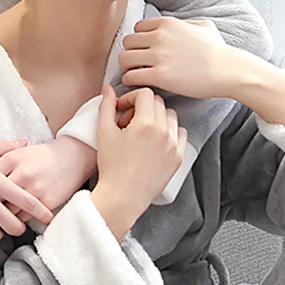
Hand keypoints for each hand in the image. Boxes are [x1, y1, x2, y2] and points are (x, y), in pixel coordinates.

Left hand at [0, 136, 96, 221]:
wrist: (72, 156)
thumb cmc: (41, 156)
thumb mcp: (18, 153)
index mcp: (11, 159)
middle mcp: (20, 174)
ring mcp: (33, 189)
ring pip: (7, 212)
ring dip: (2, 217)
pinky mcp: (45, 202)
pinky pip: (23, 219)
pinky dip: (17, 220)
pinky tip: (14, 218)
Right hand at [91, 85, 186, 240]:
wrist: (123, 196)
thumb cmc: (111, 166)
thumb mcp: (104, 132)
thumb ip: (107, 106)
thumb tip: (108, 88)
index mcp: (145, 123)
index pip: (145, 94)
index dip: (131, 97)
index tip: (122, 108)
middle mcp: (163, 132)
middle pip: (158, 103)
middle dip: (142, 106)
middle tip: (128, 121)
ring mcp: (173, 145)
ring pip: (171, 116)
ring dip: (157, 116)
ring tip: (142, 130)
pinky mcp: (178, 157)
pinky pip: (180, 133)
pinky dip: (170, 131)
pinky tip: (156, 140)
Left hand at [119, 17, 239, 98]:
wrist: (228, 70)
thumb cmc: (219, 51)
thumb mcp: (204, 27)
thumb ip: (186, 23)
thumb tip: (180, 24)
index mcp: (167, 23)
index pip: (137, 28)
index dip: (140, 40)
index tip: (145, 51)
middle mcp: (159, 37)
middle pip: (127, 42)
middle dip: (132, 53)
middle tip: (139, 64)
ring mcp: (158, 56)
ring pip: (124, 58)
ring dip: (128, 67)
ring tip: (137, 74)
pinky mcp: (159, 76)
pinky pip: (130, 76)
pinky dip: (131, 81)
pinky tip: (141, 84)